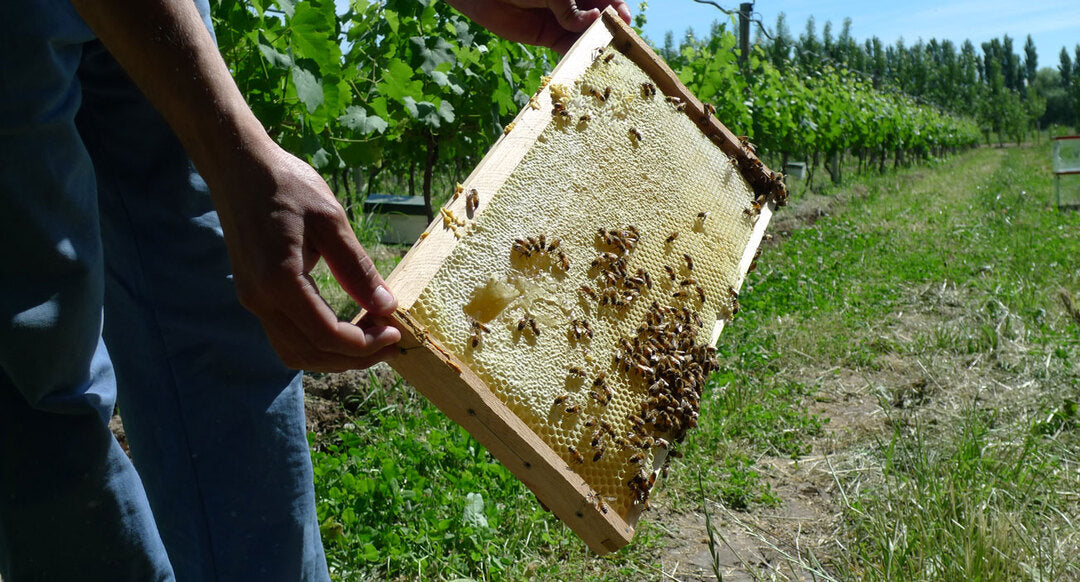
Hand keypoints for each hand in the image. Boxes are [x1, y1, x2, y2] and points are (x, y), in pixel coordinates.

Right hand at [69, 0, 401, 372]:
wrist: (237, 166)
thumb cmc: (286, 184)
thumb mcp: (330, 219)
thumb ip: (356, 266)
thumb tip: (386, 306)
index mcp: (279, 280)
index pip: (326, 335)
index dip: (365, 344)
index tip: (396, 333)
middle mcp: (259, 299)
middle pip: (310, 353)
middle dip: (354, 358)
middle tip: (390, 343)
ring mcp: (252, 300)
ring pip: (295, 352)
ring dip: (334, 356)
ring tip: (372, 340)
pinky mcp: (253, 294)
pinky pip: (285, 336)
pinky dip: (317, 343)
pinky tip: (345, 329)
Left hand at [446, 0, 631, 53]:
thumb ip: (571, 6)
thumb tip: (593, 21)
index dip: (618, 9)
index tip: (624, 22)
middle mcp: (577, 2)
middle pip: (600, 19)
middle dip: (610, 32)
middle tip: (619, 46)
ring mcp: (564, 20)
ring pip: (586, 35)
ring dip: (594, 47)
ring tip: (604, 59)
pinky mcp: (549, 36)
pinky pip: (567, 47)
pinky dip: (575, 57)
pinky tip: (583, 64)